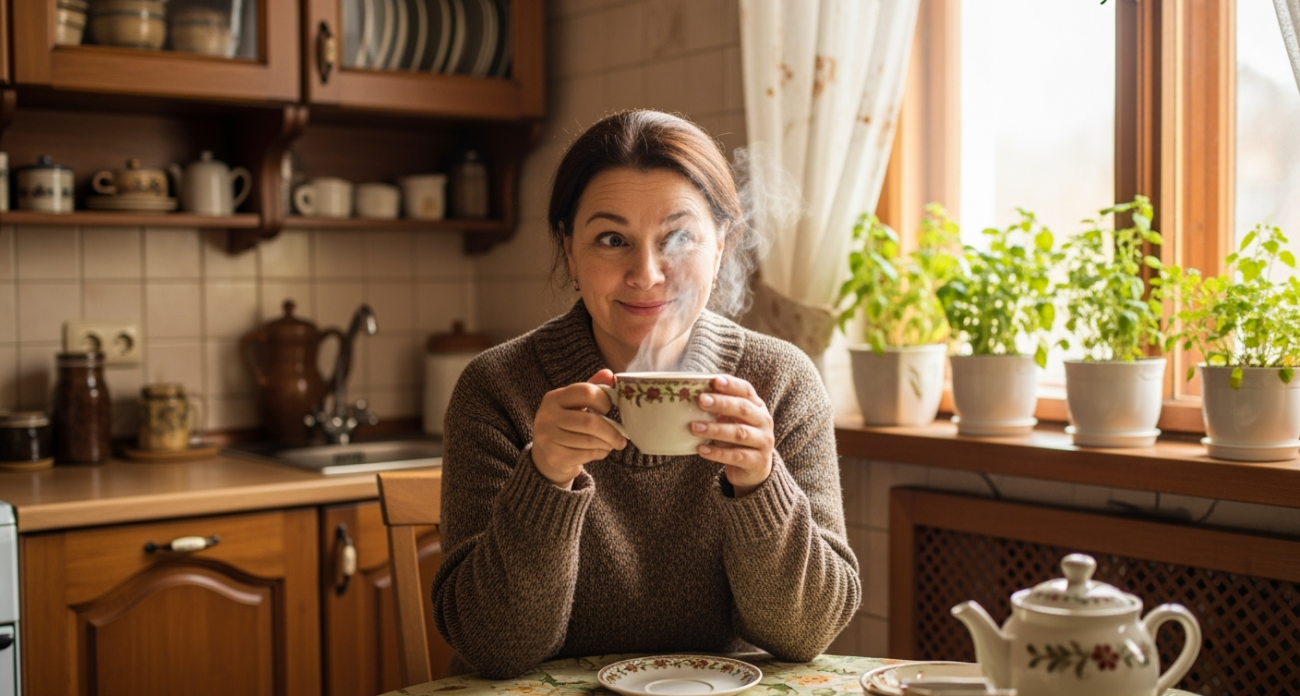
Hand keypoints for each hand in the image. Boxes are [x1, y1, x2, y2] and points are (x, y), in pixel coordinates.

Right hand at [531, 369, 626, 487]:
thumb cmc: (566, 425)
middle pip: (590, 421)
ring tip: (612, 444)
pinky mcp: (553, 457)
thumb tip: (610, 374)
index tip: (609, 409)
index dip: (603, 400)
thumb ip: (592, 389)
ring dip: (607, 444)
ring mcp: (548, 437)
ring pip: (589, 440)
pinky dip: (599, 454)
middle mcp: (547, 415)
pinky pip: (585, 455)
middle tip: (622, 438)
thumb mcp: (575, 404)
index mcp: (554, 397)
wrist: (545, 455)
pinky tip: (601, 451)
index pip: (585, 392)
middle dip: (611, 431)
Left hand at [693, 375, 774, 496]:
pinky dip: (717, 452)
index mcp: (757, 407)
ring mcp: (763, 442)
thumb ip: (720, 409)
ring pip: (739, 433)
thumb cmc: (738, 439)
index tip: (714, 381)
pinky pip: (735, 456)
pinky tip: (701, 449)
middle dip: (721, 403)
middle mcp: (764, 422)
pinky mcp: (758, 461)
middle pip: (743, 409)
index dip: (731, 385)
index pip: (746, 391)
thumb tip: (692, 397)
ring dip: (715, 429)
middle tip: (701, 401)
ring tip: (694, 427)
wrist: (755, 470)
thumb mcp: (733, 421)